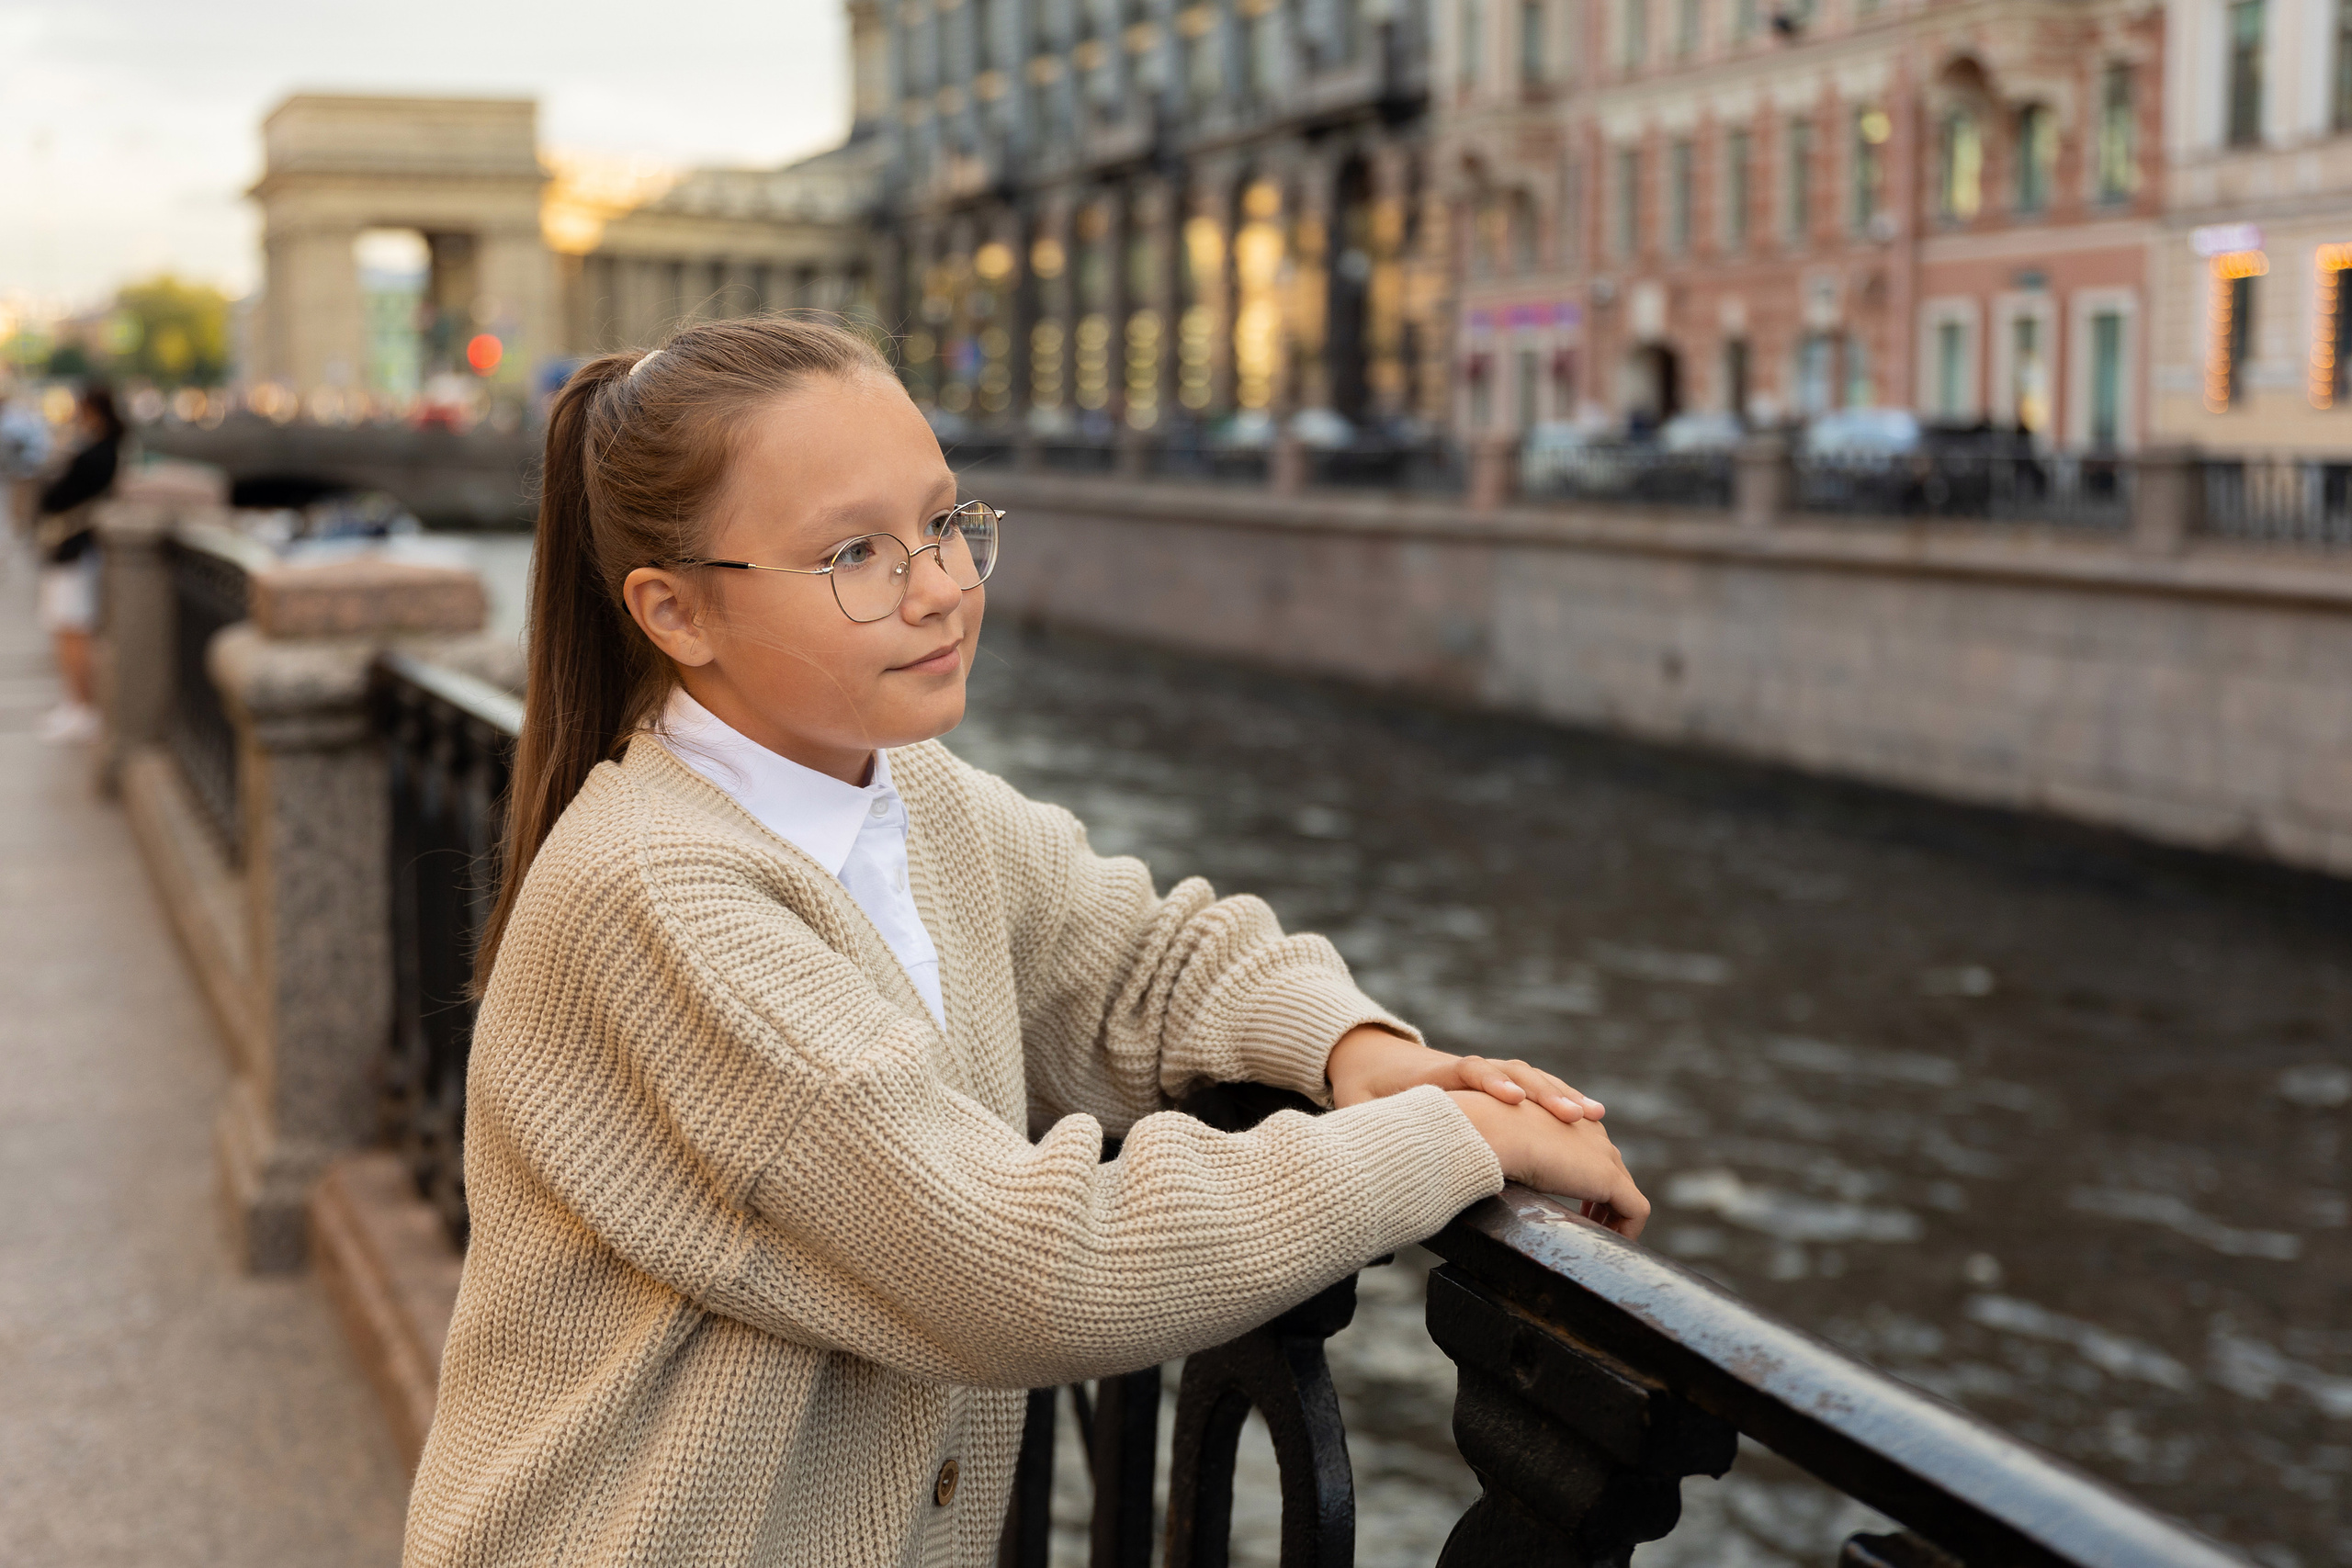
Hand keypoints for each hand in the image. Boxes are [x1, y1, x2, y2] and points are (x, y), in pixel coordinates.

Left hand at [1326, 1026, 1603, 1124]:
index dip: (1490, 1083)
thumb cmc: (1364, 1086)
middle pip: (1512, 1072)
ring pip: (1533, 1077)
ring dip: (1563, 1095)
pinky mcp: (1499, 1082)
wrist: (1371, 1052)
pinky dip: (1563, 1098)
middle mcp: (1469, 1068)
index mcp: (1434, 1074)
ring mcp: (1488, 1072)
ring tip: (1595, 1118)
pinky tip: (1593, 1119)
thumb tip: (1349, 1141)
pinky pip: (1537, 1086)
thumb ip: (1358, 1120)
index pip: (1467, 1071)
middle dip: (1543, 1092)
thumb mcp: (1354, 1103)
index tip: (1511, 1098)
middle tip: (1575, 1115)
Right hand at [1447, 1091, 1649, 1238]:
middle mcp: (1592, 1132)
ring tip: (1600, 1240)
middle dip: (1604, 1203)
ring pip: (1626, 1193)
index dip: (1586, 1184)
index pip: (1592, 1153)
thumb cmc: (1485, 1136)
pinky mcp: (1609, 1178)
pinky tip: (1608, 1245)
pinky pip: (1635, 1210)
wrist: (1493, 1130)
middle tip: (1590, 1227)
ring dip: (1615, 1219)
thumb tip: (1501, 1178)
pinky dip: (1627, 1230)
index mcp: (1569, 1119)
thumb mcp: (1505, 1145)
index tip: (1576, 1210)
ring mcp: (1604, 1154)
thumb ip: (1516, 1157)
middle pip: (1614, 1172)